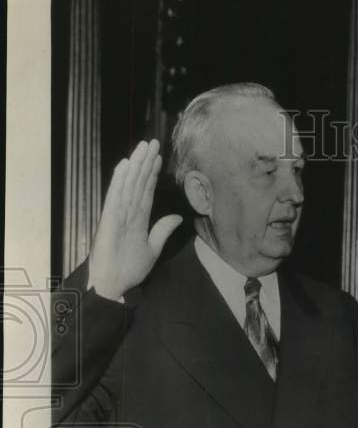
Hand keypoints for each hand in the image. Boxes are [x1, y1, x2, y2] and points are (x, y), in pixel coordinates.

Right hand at [88, 139, 182, 300]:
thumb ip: (163, 230)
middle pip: (137, 182)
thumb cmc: (129, 268)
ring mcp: (117, 214)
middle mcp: (127, 212)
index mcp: (138, 218)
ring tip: (143, 147)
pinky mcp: (109, 220)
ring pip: (128, 185)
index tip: (158, 157)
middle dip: (145, 162)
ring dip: (135, 165)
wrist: (113, 284)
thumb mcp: (152, 248)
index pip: (146, 190)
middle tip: (152, 142)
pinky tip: (125, 166)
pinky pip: (115, 198)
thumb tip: (178, 217)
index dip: (152, 173)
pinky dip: (119, 181)